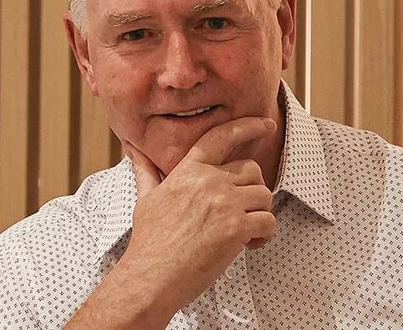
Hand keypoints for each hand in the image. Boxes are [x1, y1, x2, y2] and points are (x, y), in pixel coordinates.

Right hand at [120, 117, 277, 318]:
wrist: (150, 277)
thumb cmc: (149, 243)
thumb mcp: (145, 199)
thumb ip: (146, 172)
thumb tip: (133, 151)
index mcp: (188, 171)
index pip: (221, 137)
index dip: (247, 126)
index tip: (264, 124)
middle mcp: (208, 182)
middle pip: (252, 170)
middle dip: (252, 191)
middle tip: (241, 212)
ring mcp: (223, 203)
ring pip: (264, 195)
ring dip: (259, 214)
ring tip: (244, 233)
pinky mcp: (235, 228)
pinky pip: (269, 221)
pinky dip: (265, 235)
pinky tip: (249, 246)